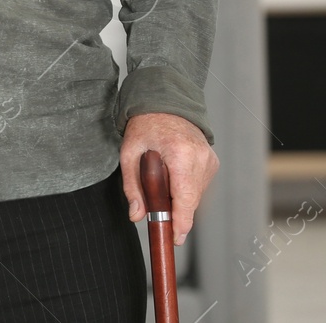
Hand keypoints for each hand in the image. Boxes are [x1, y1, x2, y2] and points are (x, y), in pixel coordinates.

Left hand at [120, 112, 218, 245]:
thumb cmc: (145, 127)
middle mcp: (200, 158)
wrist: (165, 104)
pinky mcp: (213, 162)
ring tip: (162, 182)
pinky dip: (186, 188)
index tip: (176, 238)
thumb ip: (132, 186)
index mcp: (180, 153)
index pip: (184, 197)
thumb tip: (136, 215)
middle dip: (175, 211)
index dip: (181, 221)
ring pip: (196, 194)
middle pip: (190, 200)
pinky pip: (199, 185)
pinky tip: (173, 176)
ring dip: (179, 198)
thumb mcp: (129, 154)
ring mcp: (209, 160)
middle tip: (157, 212)